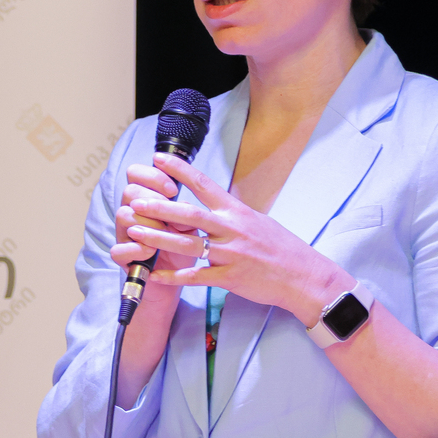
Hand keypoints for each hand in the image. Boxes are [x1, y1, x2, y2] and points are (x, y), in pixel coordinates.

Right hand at [111, 163, 201, 288]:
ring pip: (123, 215)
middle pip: (129, 191)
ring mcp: (124, 234)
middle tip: (171, 216)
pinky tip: (151, 252)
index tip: (173, 189)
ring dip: (148, 224)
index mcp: (147, 199)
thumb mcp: (190, 224)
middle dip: (153, 200)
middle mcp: (132, 212)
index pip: (136, 173)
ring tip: (165, 235)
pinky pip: (118, 248)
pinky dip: (136, 249)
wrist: (179, 278)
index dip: (153, 176)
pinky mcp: (122, 257)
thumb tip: (181, 202)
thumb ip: (185, 210)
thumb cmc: (185, 247)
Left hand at [124, 152, 349, 325]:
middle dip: (160, 208)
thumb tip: (215, 203)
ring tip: (134, 233)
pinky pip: (196, 276)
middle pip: (190, 215)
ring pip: (188, 245)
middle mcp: (232, 229)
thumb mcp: (257, 222)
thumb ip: (232, 214)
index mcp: (237, 212)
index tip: (159, 158)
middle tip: (135, 201)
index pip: (204, 184)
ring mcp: (231, 254)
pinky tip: (155, 275)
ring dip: (159, 239)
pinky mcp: (230, 278)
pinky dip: (174, 277)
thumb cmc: (281, 248)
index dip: (180, 170)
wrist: (304, 276)